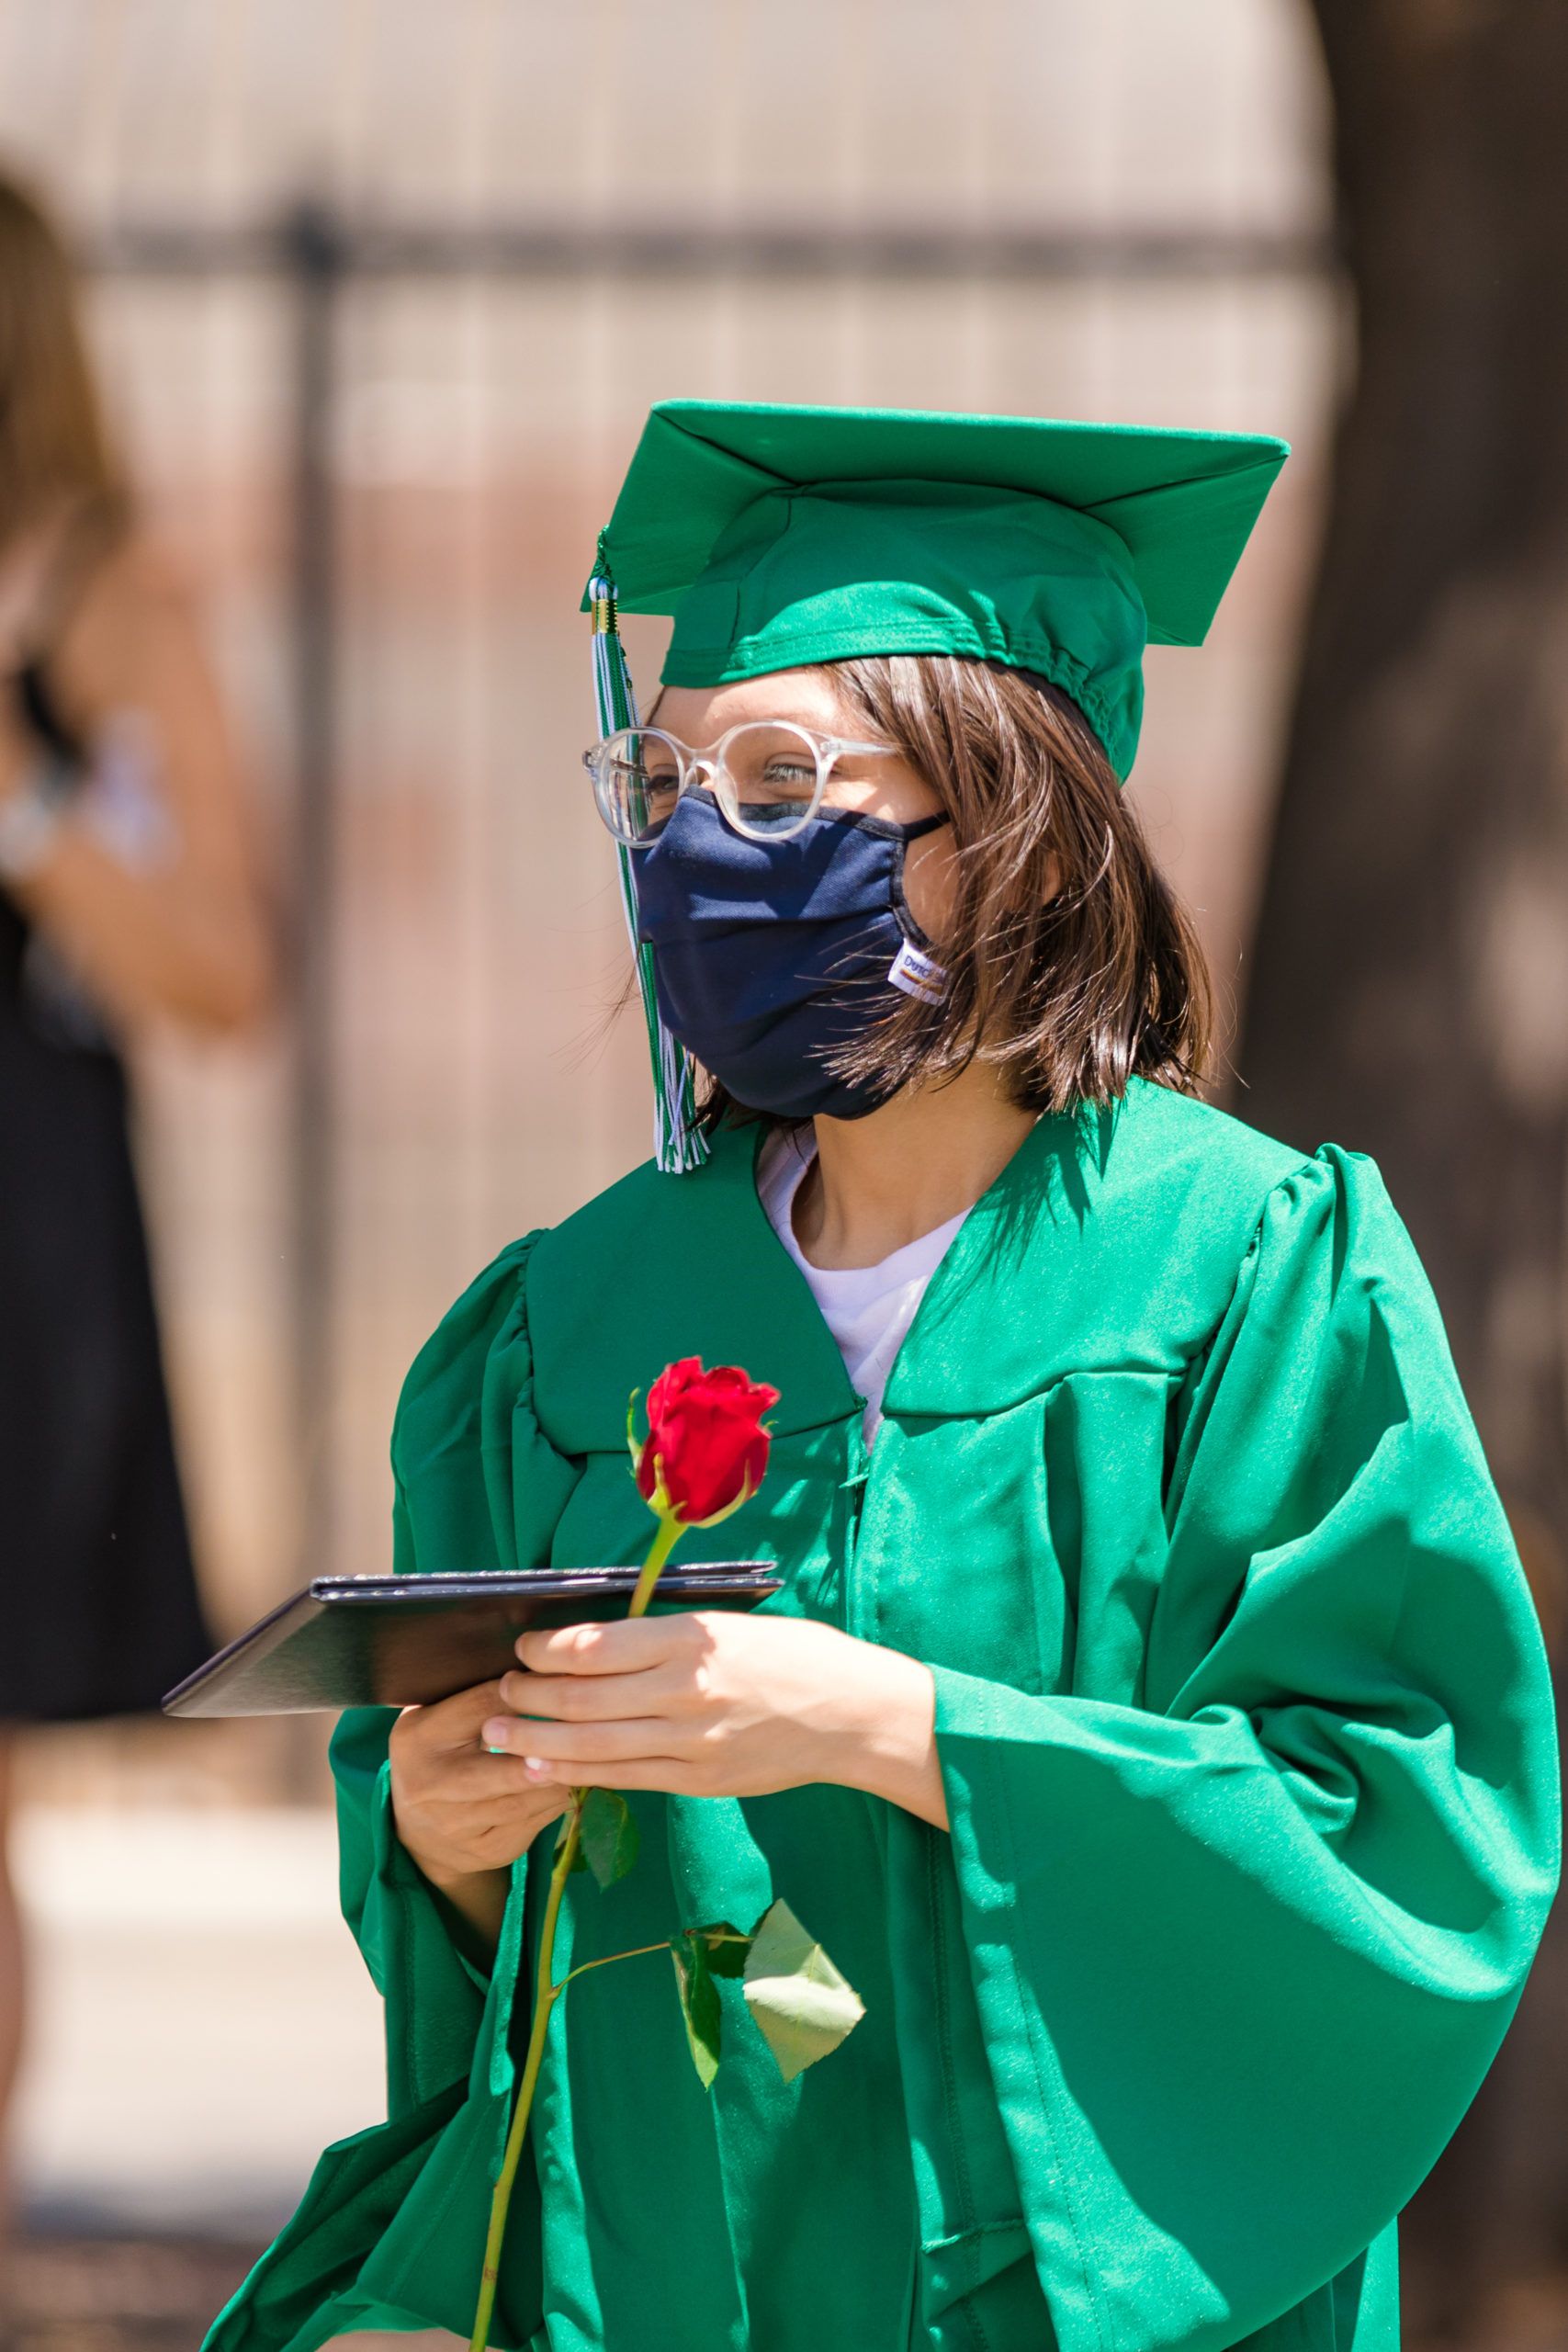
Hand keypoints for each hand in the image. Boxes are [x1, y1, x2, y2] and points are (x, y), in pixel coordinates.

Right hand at [389, 1678, 570, 1948]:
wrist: (420, 1834)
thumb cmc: (442, 1754)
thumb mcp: (439, 1720)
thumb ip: (474, 1696)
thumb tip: (539, 1664)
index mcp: (417, 1737)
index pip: (480, 1707)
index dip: (526, 1692)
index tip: (563, 1678)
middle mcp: (429, 1785)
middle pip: (496, 1769)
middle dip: (540, 1753)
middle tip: (580, 1734)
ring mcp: (456, 1825)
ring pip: (522, 1801)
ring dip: (561, 1777)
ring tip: (592, 1753)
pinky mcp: (486, 1850)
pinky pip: (534, 1823)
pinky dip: (558, 1801)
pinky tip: (578, 1782)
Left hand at [482, 1611, 947, 1830]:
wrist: (855, 1714)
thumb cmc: (797, 1655)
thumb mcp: (732, 1624)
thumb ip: (668, 1635)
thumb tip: (599, 1640)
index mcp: (693, 1638)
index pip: (597, 1645)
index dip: (548, 1649)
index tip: (524, 1646)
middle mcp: (685, 1690)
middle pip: (584, 1696)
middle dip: (531, 1694)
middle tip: (500, 1689)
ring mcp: (691, 1741)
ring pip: (594, 1742)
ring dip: (537, 1738)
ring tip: (499, 1733)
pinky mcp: (699, 1779)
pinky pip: (625, 1777)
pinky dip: (577, 1771)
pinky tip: (544, 1767)